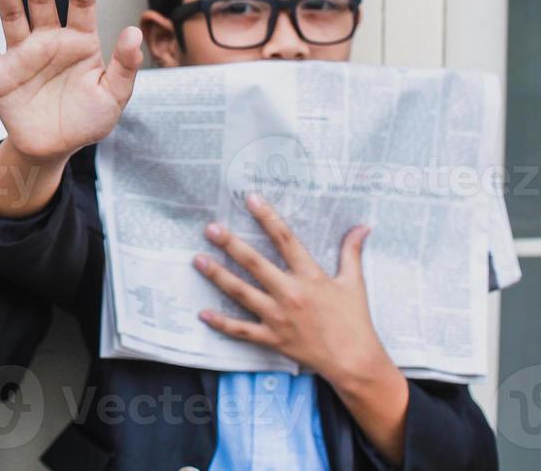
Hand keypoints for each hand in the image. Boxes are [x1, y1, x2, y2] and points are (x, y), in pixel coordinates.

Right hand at [0, 0, 142, 216]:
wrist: (52, 149)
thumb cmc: (86, 121)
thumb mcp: (114, 97)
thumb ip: (125, 66)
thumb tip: (134, 32)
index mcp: (80, 42)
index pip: (82, 2)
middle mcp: (49, 41)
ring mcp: (22, 55)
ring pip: (11, 15)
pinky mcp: (0, 74)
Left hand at [196, 193, 408, 462]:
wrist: (355, 361)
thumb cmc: (354, 321)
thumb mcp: (354, 283)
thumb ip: (351, 252)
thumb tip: (362, 226)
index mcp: (310, 277)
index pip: (286, 241)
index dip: (268, 218)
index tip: (251, 199)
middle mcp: (290, 294)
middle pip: (255, 264)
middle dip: (231, 244)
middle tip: (211, 228)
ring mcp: (278, 317)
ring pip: (242, 293)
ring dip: (218, 276)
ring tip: (198, 260)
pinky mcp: (272, 338)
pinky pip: (241, 330)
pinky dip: (221, 323)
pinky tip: (203, 313)